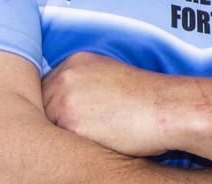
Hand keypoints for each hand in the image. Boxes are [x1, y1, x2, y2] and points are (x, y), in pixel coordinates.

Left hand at [41, 51, 187, 156]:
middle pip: (43, 107)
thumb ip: (86, 85)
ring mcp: (64, 99)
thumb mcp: (112, 77)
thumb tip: (72, 107)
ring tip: (86, 141)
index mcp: (76, 62)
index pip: (49, 89)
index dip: (56, 108)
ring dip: (60, 136)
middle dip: (55, 122)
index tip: (71, 119)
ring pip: (46, 126)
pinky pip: (57, 143)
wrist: (169, 108)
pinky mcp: (70, 123)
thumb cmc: (148, 99)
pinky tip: (88, 148)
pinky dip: (69, 149)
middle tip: (72, 135)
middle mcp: (65, 76)